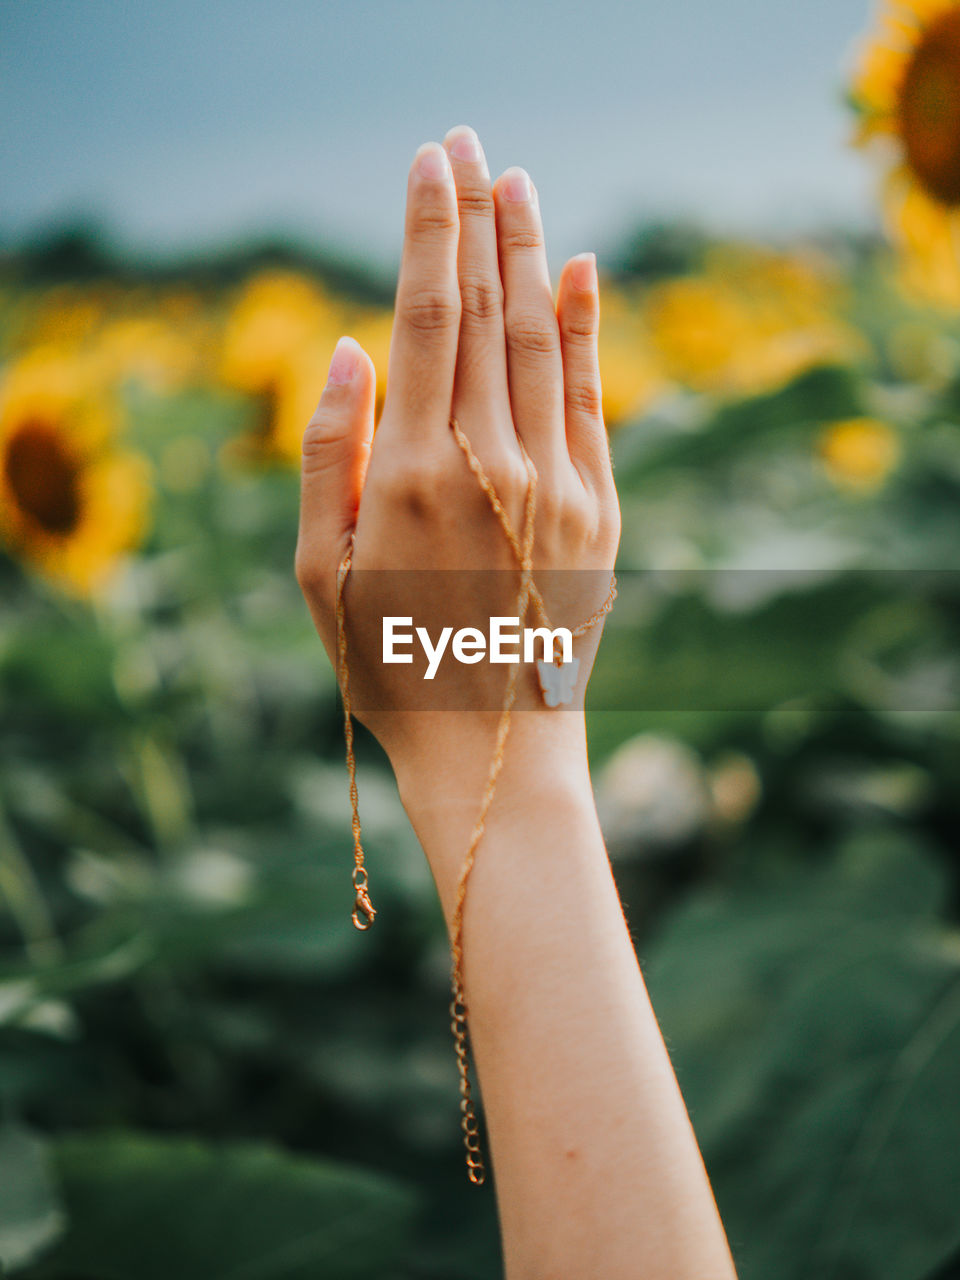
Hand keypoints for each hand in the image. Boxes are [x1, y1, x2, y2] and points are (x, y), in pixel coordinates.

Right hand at [295, 126, 619, 791]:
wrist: (492, 750)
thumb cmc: (389, 663)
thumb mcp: (319, 574)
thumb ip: (329, 454)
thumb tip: (349, 347)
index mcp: (411, 475)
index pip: (426, 315)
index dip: (428, 230)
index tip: (428, 163)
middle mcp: (490, 465)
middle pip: (490, 309)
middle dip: (478, 217)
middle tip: (469, 144)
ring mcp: (557, 486)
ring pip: (545, 341)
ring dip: (531, 254)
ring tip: (517, 184)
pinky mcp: (600, 512)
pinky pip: (594, 400)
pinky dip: (588, 329)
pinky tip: (581, 270)